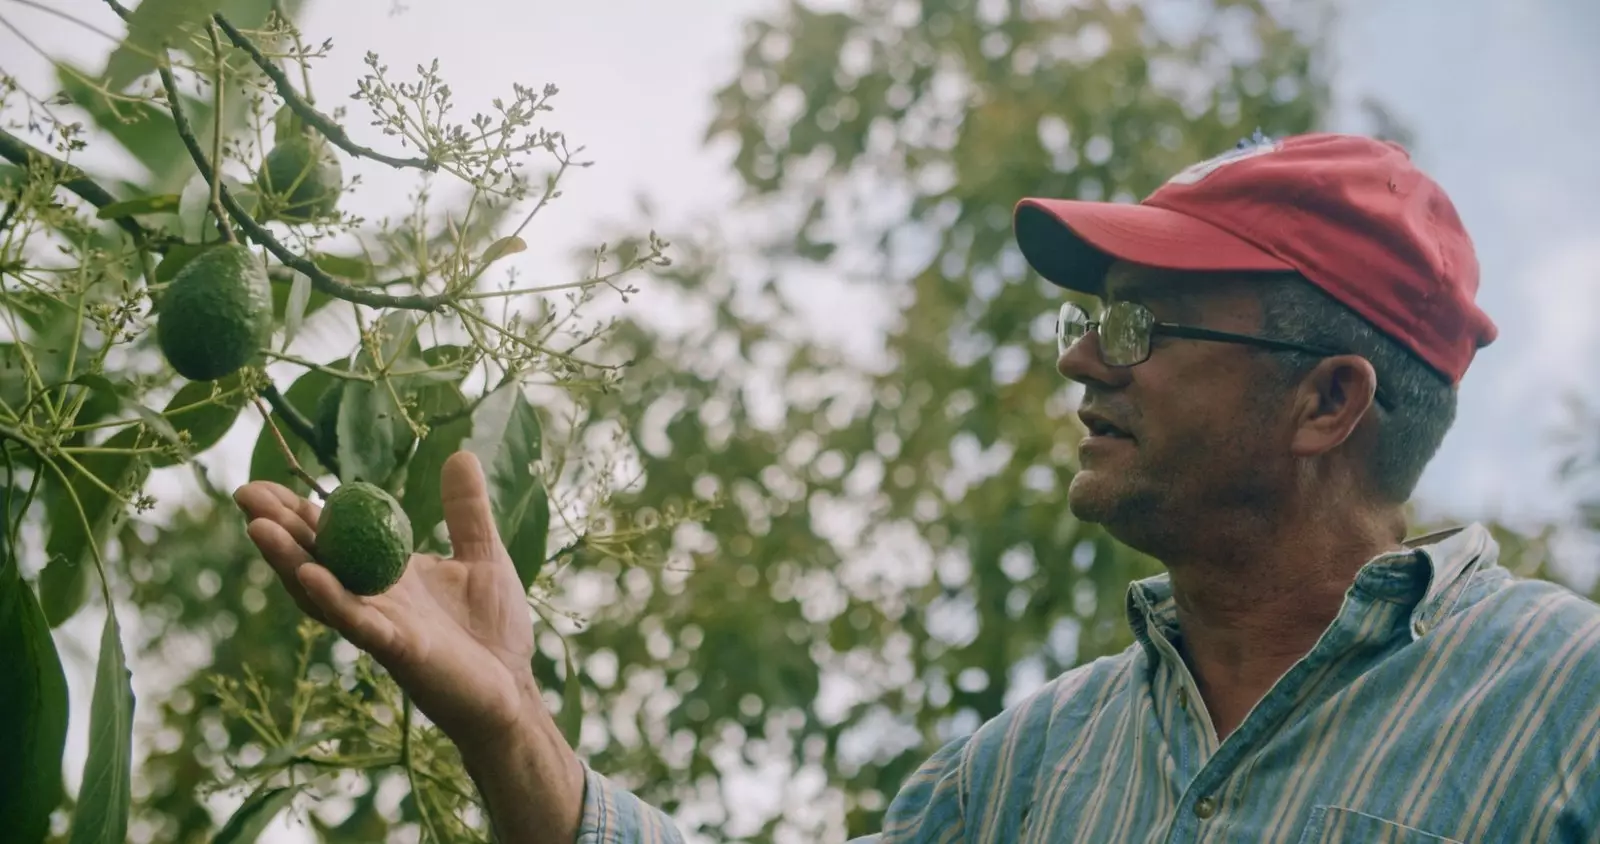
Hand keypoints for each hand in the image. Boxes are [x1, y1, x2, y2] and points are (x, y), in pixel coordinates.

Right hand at [234, 450, 537, 751]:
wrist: (515, 689)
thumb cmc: (495, 629)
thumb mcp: (483, 555)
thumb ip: (466, 510)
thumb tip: (460, 454)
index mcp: (388, 574)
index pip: (335, 536)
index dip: (300, 512)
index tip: (265, 484)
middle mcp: (373, 599)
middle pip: (316, 559)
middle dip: (279, 529)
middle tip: (243, 494)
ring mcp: (381, 626)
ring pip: (323, 591)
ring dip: (290, 561)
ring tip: (257, 528)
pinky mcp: (400, 650)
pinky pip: (359, 623)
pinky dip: (334, 598)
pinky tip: (310, 573)